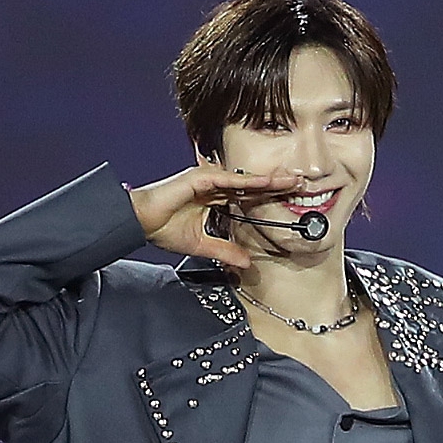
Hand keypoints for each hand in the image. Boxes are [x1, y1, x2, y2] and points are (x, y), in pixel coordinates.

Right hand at [127, 166, 306, 268]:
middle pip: (252, 184)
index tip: (291, 198)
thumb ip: (225, 251)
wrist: (141, 223)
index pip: (248, 196)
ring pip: (245, 179)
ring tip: (292, 180)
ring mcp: (207, 179)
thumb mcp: (202, 245)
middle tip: (302, 183)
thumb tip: (246, 264)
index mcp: (215, 198)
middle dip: (277, 184)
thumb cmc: (164, 230)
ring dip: (269, 179)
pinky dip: (248, 181)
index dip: (269, 196)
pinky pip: (229, 179)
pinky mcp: (199, 178)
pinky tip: (266, 182)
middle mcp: (214, 185)